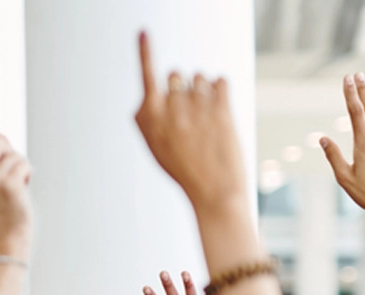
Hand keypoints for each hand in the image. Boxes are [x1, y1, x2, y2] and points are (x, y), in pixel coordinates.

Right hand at [0, 105, 33, 255]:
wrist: (8, 234)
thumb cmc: (4, 208)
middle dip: (9, 150)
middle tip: (10, 173)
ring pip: (13, 152)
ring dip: (20, 165)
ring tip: (16, 185)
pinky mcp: (7, 184)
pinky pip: (24, 163)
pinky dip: (28, 173)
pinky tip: (23, 188)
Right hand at [134, 32, 246, 212]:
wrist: (213, 193)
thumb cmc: (183, 169)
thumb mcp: (154, 147)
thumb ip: (148, 118)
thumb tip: (150, 93)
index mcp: (149, 117)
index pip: (147, 76)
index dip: (145, 51)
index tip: (143, 31)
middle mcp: (170, 108)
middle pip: (176, 74)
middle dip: (183, 86)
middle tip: (190, 115)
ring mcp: (196, 107)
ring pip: (200, 78)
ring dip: (204, 92)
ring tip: (206, 121)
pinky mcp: (221, 109)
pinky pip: (221, 81)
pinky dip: (221, 91)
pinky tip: (219, 112)